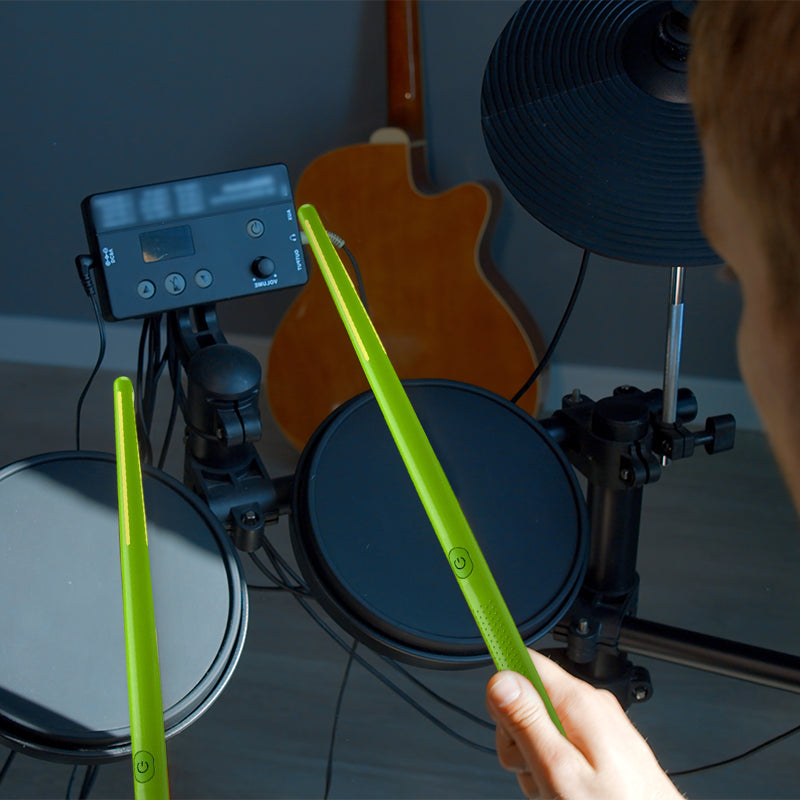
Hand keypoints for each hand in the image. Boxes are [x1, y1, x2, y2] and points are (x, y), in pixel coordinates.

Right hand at [486, 650, 683, 799]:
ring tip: (556, 793)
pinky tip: (566, 794)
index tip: (486, 669)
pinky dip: (555, 770)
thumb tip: (500, 681)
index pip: (525, 661)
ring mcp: (600, 726)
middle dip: (518, 739)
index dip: (502, 678)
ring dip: (536, 763)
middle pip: (527, 701)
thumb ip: (526, 723)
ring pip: (541, 728)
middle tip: (533, 772)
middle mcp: (591, 705)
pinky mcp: (605, 746)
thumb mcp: (559, 773)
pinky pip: (562, 745)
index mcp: (579, 702)